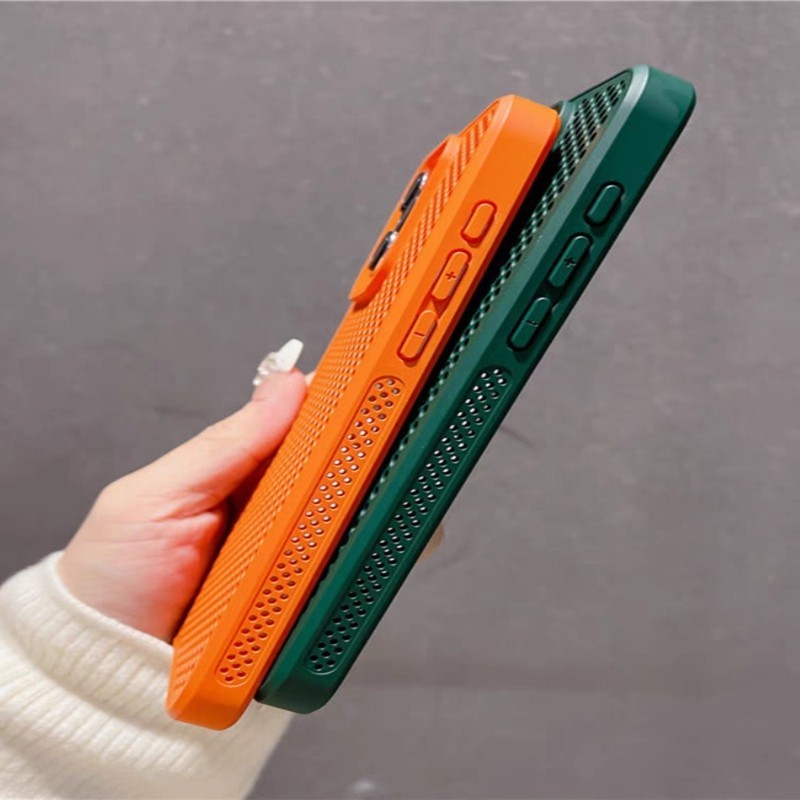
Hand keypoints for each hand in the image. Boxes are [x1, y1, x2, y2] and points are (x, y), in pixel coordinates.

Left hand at [59, 347, 443, 642]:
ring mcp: (290, 556)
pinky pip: (347, 579)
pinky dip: (372, 565)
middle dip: (382, 454)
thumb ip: (222, 446)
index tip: (385, 381)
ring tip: (406, 491)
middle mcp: (272, 509)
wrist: (107, 674)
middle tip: (407, 440)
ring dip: (384, 508)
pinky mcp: (301, 604)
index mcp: (238, 472)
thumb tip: (287, 387)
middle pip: (342, 472)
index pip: (303, 423)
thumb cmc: (113, 581)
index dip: (344, 401)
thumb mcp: (154, 499)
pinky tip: (390, 549)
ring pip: (355, 523)